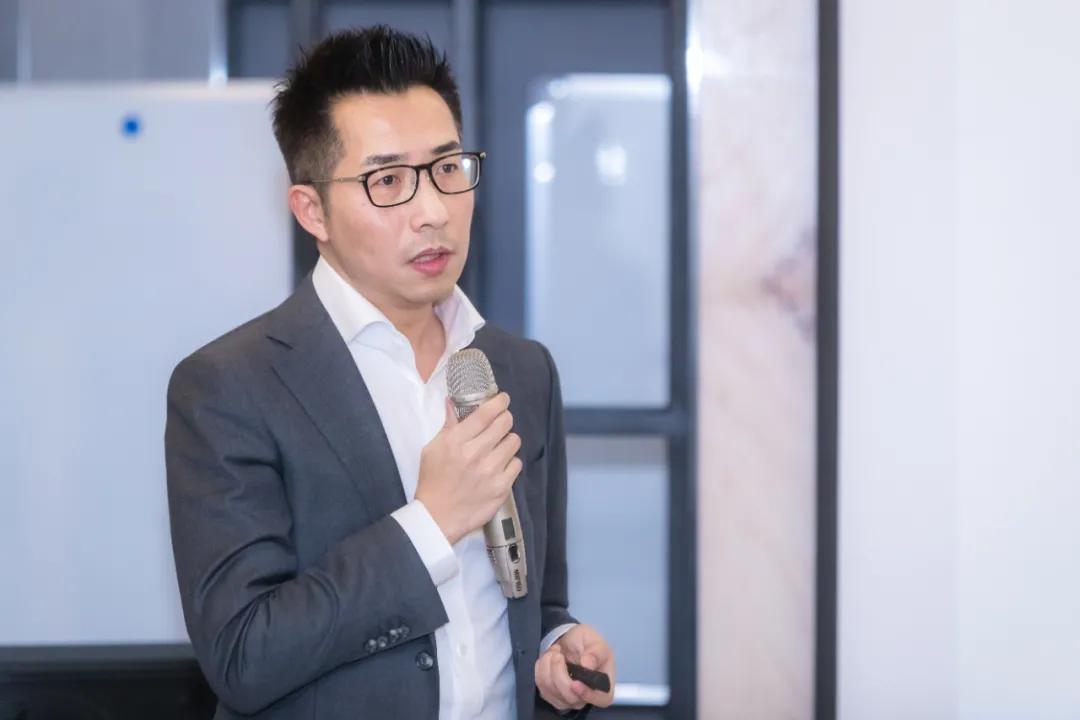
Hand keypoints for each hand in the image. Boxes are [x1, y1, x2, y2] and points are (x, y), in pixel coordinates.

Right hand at [415, 392, 521, 544]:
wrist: (437, 517)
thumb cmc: (432, 481)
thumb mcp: (431, 449)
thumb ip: (447, 426)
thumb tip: (452, 403)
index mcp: (456, 441)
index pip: (486, 413)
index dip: (499, 402)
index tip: (503, 399)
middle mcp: (476, 454)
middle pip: (505, 423)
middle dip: (504, 418)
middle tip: (501, 422)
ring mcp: (491, 471)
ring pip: (514, 441)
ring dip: (508, 440)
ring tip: (499, 446)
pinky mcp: (501, 487)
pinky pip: (517, 464)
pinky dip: (510, 462)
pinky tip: (500, 465)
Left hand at [535, 624, 615, 711]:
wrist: (570, 641)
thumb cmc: (587, 643)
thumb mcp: (596, 641)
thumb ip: (595, 652)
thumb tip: (588, 664)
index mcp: (604, 684)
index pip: (601, 699)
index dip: (587, 694)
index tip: (575, 683)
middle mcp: (587, 696)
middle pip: (571, 697)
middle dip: (559, 672)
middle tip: (558, 653)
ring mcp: (568, 698)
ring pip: (553, 692)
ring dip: (547, 667)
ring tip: (554, 651)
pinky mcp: (552, 695)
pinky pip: (542, 687)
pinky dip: (541, 669)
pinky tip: (548, 658)